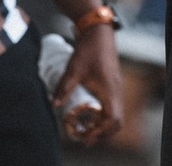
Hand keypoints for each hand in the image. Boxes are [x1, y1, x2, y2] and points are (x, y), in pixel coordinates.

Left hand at [54, 27, 123, 144]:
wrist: (99, 32)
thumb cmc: (89, 49)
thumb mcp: (74, 69)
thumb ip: (64, 87)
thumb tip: (54, 105)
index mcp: (109, 89)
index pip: (113, 119)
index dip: (101, 132)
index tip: (86, 137)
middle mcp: (116, 90)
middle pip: (117, 121)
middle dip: (103, 134)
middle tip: (85, 139)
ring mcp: (116, 87)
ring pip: (116, 114)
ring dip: (104, 126)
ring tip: (86, 130)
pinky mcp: (113, 84)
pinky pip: (113, 106)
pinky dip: (105, 116)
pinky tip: (90, 115)